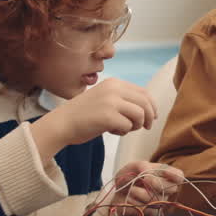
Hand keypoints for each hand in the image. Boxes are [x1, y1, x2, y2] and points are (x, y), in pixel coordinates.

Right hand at [34, 78, 156, 151]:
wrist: (62, 123)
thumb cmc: (84, 115)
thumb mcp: (105, 98)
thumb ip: (123, 100)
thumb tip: (148, 110)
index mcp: (114, 83)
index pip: (143, 92)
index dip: (151, 106)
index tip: (152, 116)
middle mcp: (114, 89)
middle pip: (145, 103)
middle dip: (149, 117)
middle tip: (146, 127)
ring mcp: (111, 102)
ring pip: (139, 114)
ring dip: (136, 125)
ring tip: (124, 129)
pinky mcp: (108, 116)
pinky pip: (128, 126)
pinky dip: (123, 131)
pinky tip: (112, 131)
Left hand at [109, 161, 186, 213]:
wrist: (117, 191)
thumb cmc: (128, 176)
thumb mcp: (133, 166)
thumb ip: (142, 165)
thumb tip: (150, 174)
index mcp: (164, 174)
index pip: (179, 176)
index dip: (174, 175)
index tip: (162, 172)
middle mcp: (165, 189)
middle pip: (172, 188)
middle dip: (156, 183)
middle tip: (144, 179)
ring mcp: (160, 201)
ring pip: (157, 199)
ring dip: (139, 193)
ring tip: (131, 189)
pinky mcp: (151, 212)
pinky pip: (148, 209)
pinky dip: (135, 203)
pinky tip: (130, 198)